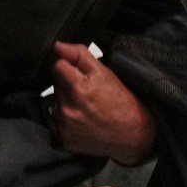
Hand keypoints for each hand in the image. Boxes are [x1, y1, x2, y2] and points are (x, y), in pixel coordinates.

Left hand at [47, 44, 157, 162]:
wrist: (133, 135)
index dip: (68, 67)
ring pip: (53, 104)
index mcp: (78, 89)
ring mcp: (65, 127)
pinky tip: (79, 120)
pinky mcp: (64, 141)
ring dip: (63, 102)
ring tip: (83, 108)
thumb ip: (79, 55)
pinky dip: (62, 120)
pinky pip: (53, 123)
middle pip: (54, 85)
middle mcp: (68, 110)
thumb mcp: (104, 72)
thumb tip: (57, 46)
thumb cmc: (122, 102)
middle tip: (86, 93)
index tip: (78, 73)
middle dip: (67, 85)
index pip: (57, 66)